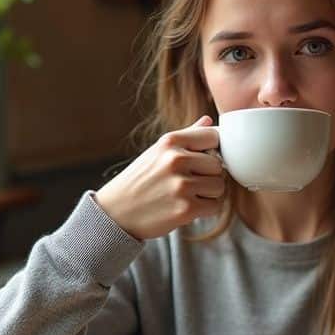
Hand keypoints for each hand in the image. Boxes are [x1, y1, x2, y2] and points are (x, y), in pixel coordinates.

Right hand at [95, 116, 224, 239]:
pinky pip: (215, 206)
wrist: (115, 212)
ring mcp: (181, 185)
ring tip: (187, 195)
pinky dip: (205, 209)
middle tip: (190, 182)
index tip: (202, 160)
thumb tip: (209, 122)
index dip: (213, 150)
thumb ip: (186, 136)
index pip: (214, 136)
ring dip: (209, 194)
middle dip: (209, 175)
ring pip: (219, 186)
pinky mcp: (186, 209)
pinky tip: (187, 207)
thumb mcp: (157, 151)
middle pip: (218, 165)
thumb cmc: (139, 181)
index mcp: (170, 141)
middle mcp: (176, 160)